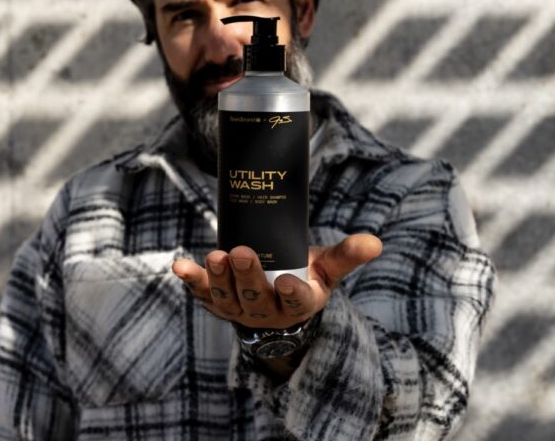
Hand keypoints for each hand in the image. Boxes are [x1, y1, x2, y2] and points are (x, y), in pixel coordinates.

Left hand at [172, 234, 381, 328]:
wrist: (276, 297)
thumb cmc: (305, 275)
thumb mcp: (327, 269)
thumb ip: (347, 256)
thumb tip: (375, 242)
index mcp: (298, 303)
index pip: (297, 302)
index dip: (293, 293)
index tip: (290, 281)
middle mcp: (266, 312)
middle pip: (255, 297)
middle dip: (247, 277)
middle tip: (241, 254)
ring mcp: (238, 309)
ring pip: (226, 297)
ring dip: (218, 278)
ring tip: (215, 257)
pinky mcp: (217, 301)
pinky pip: (202, 293)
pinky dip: (191, 280)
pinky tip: (179, 266)